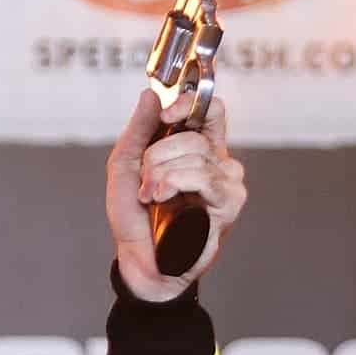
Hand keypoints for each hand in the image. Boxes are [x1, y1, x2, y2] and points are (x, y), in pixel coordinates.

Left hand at [106, 88, 246, 301]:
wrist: (138, 260)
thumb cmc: (135, 217)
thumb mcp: (126, 165)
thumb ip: (139, 129)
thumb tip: (151, 95)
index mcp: (197, 148)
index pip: (210, 110)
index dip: (189, 103)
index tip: (166, 113)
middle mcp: (218, 163)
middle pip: (193, 133)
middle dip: (157, 154)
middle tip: (144, 180)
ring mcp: (227, 183)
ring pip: (196, 153)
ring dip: (160, 173)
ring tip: (150, 196)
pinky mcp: (229, 204)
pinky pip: (204, 177)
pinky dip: (174, 184)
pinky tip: (161, 200)